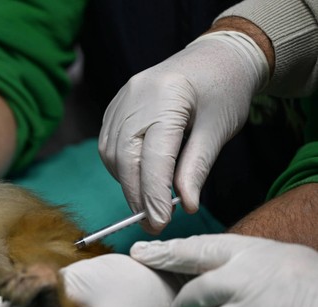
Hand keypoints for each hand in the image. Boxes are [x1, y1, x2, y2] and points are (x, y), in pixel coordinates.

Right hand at [98, 32, 267, 232]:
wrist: (218, 55)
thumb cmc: (225, 89)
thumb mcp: (218, 129)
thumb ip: (196, 167)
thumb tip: (184, 206)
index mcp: (166, 97)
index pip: (153, 156)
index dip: (153, 194)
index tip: (160, 223)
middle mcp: (135, 96)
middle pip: (124, 157)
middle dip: (136, 195)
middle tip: (152, 223)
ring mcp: (121, 99)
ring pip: (111, 154)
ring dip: (127, 183)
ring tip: (149, 203)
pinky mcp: (116, 106)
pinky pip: (109, 144)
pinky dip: (121, 168)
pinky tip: (139, 179)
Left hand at [131, 234, 317, 306]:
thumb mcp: (297, 272)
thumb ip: (263, 271)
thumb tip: (236, 279)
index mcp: (265, 251)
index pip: (210, 243)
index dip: (177, 246)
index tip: (152, 247)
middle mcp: (252, 264)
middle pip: (193, 257)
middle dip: (162, 258)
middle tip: (140, 259)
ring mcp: (246, 291)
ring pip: (194, 296)